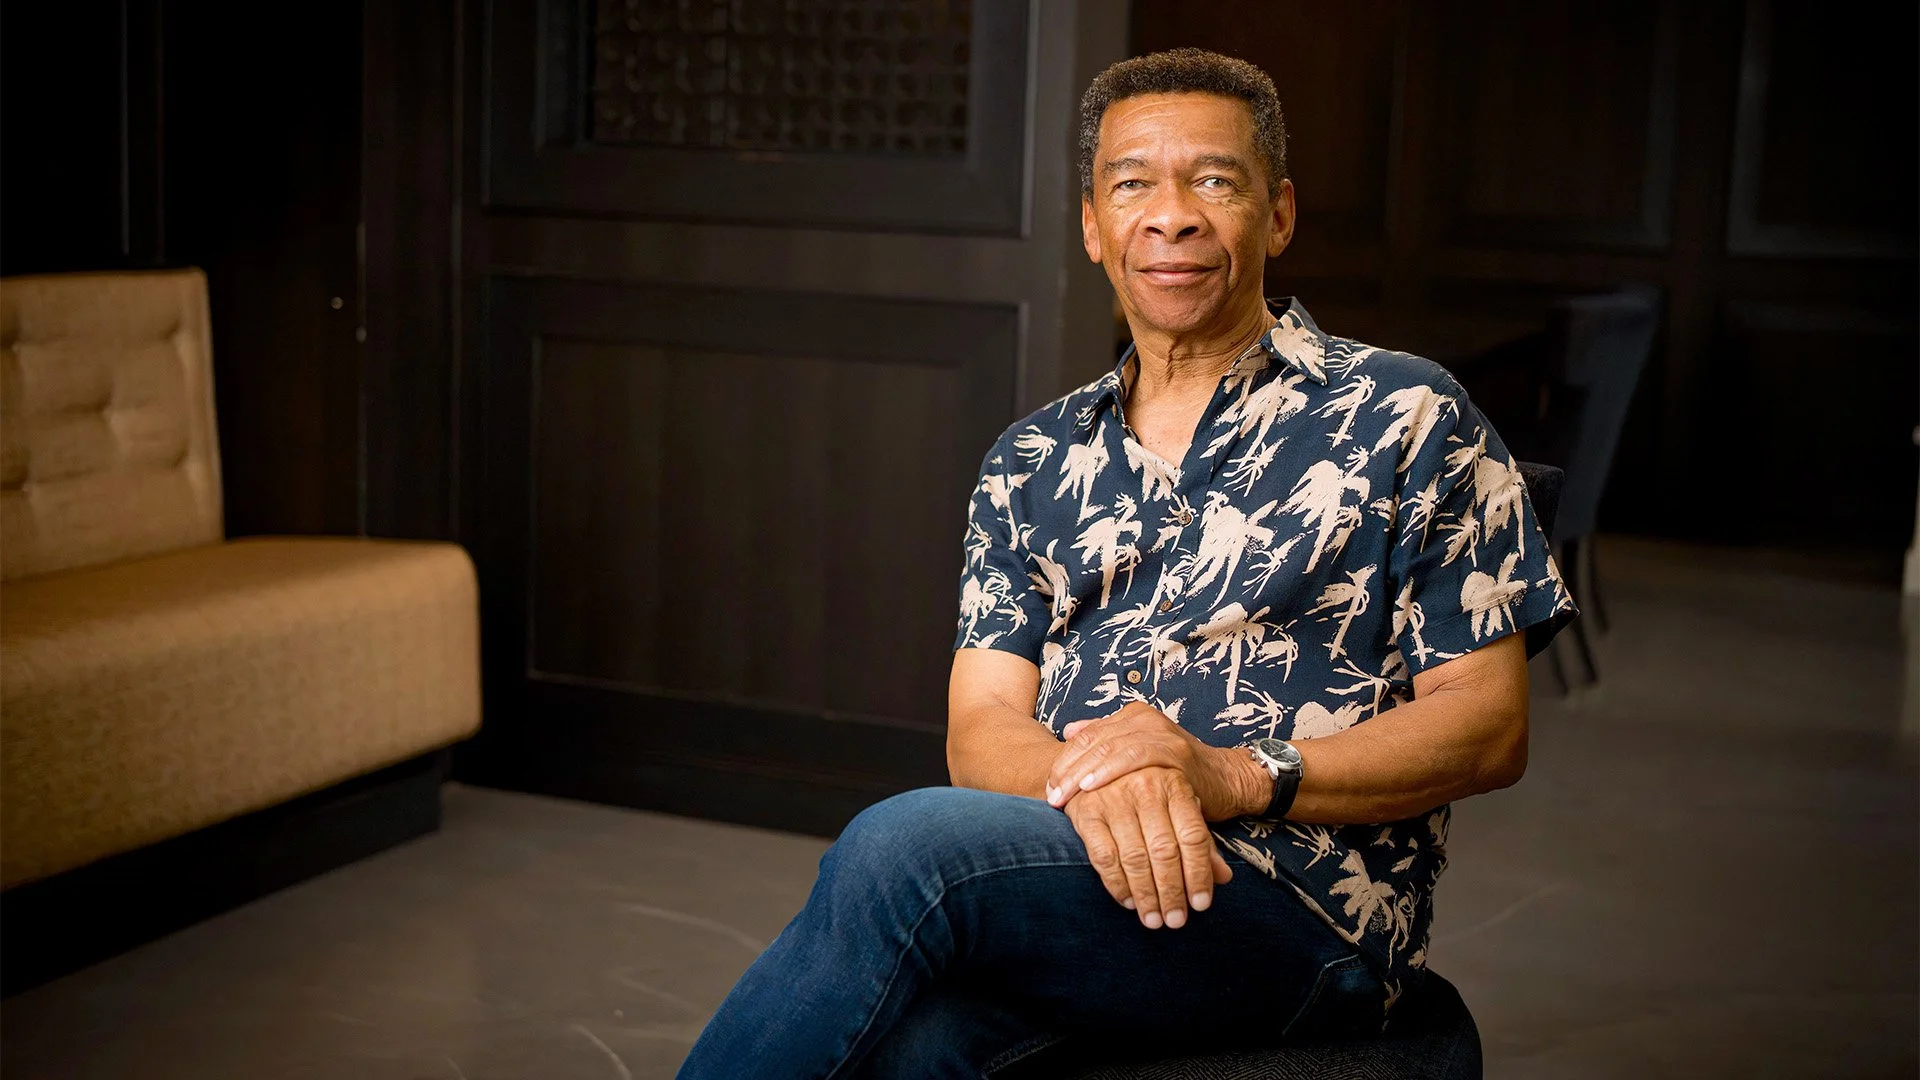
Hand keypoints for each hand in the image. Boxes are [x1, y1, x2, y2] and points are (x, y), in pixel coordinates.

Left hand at [1046, 702, 1262, 820]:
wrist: (1225, 781)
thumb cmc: (1176, 774)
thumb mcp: (1138, 754)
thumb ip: (1105, 739)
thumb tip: (1069, 731)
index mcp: (1132, 716)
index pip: (1085, 736)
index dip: (1063, 761)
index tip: (1047, 787)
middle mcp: (1145, 719)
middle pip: (1093, 741)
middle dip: (1067, 770)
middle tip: (1049, 795)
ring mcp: (1161, 733)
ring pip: (1110, 747)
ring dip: (1083, 773)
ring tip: (1064, 794)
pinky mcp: (1176, 752)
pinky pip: (1136, 757)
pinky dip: (1111, 771)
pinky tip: (1093, 787)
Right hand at [1062, 766, 1233, 928]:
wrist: (1092, 764)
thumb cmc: (1143, 790)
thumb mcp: (1177, 805)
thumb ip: (1200, 840)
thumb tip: (1224, 877)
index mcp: (1174, 784)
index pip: (1193, 836)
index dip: (1199, 874)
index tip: (1201, 904)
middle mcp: (1145, 788)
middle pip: (1164, 851)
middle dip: (1172, 892)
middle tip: (1176, 920)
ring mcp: (1113, 799)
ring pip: (1135, 858)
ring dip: (1146, 895)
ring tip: (1154, 920)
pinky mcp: (1086, 812)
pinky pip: (1104, 857)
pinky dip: (1117, 884)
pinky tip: (1128, 901)